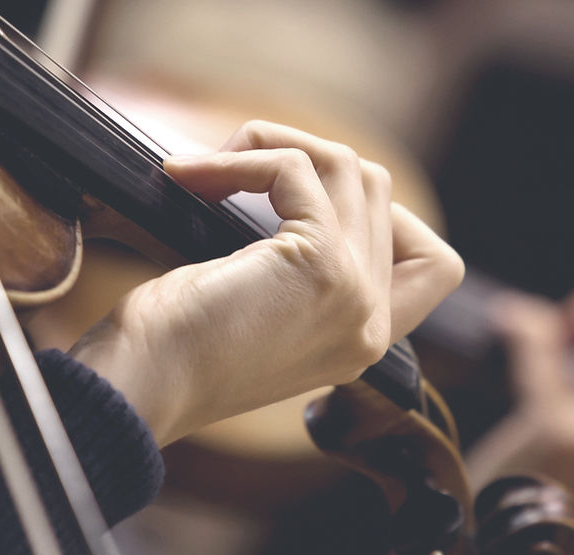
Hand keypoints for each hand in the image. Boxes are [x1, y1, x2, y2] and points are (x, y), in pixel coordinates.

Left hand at [69, 121, 463, 444]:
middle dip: (303, 159)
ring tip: (210, 168)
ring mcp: (356, 294)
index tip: (303, 202)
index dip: (383, 214)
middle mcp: (371, 324)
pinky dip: (243, 157)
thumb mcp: (256, 313)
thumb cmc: (171, 355)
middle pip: (378, 192)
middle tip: (232, 171)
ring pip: (349, 168)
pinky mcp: (323, 265)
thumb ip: (297, 270)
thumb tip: (292, 180)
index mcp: (362, 342)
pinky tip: (192, 175)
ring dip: (273, 146)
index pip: (433, 265)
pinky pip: (297, 170)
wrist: (140, 388)